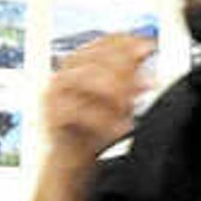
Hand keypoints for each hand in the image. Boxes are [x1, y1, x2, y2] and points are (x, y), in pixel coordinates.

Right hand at [44, 34, 154, 157]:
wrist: (73, 158)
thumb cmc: (95, 126)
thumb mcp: (119, 97)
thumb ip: (129, 73)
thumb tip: (145, 49)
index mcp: (79, 62)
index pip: (102, 41)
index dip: (127, 42)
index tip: (149, 48)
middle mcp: (65, 72)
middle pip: (94, 57)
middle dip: (124, 70)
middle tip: (146, 85)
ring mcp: (55, 92)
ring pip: (84, 79)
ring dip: (114, 92)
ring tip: (130, 107)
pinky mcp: (52, 115)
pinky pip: (77, 111)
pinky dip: (102, 120)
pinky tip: (120, 128)